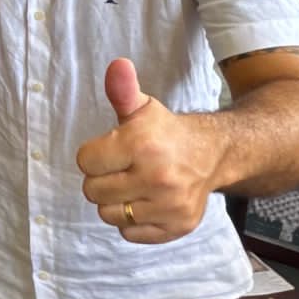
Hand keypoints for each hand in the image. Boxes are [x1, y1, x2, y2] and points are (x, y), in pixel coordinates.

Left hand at [76, 58, 218, 243]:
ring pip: (108, 214)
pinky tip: (146, 202)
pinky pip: (129, 233)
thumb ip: (123, 90)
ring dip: (115, 202)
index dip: (94, 155)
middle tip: (122, 169)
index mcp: (143, 145)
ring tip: (133, 185)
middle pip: (93, 191)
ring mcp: (169, 206)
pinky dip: (133, 221)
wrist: (212, 155)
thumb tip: (117, 65)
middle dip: (102, 178)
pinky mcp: (176, 228)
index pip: (86, 162)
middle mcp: (158, 178)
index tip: (112, 150)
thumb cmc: (166, 132)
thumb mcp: (143, 108)